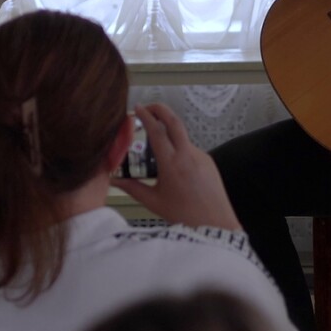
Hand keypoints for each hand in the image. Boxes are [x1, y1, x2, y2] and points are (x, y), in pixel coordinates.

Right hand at [112, 103, 241, 230]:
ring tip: (154, 141)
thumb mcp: (154, 202)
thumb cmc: (186, 215)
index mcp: (172, 164)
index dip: (146, 116)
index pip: (157, 132)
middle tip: (148, 107)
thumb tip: (115, 180)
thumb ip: (133, 188)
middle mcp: (188, 156)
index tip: (138, 108)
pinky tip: (171, 162)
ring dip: (169, 132)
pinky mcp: (208, 161)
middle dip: (161, 109)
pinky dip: (178, 148)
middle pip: (174, 121)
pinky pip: (190, 149)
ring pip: (182, 136)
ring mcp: (201, 156)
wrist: (215, 224)